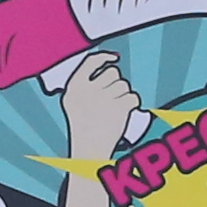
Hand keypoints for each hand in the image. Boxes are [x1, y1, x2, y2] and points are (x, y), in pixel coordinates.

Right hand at [54, 47, 138, 165]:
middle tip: (109, 99)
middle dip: (115, 83)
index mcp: (74, 86)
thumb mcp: (73, 100)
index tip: (114, 58)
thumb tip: (110, 60)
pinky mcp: (119, 108)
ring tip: (113, 111)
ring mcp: (104, 98)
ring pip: (124, 85)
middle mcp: (88, 89)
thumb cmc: (82, 125)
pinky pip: (134, 97)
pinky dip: (132, 105)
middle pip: (113, 72)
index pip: (91, 61)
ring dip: (123, 95)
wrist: (89, 149)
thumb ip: (86, 80)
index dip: (104, 57)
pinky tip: (123, 115)